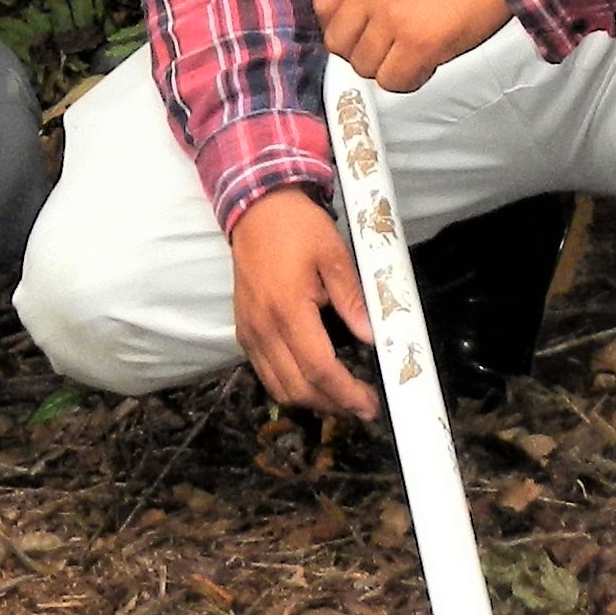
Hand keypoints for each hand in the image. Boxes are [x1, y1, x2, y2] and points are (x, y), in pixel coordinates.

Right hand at [228, 189, 380, 420]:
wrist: (256, 208)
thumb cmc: (298, 227)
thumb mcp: (335, 254)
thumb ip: (352, 298)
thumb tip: (371, 337)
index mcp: (288, 309)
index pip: (319, 368)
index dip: (346, 393)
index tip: (370, 405)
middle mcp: (263, 328)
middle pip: (297, 388)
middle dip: (332, 405)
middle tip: (361, 407)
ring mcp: (249, 331)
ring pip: (277, 387)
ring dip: (310, 401)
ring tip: (340, 399)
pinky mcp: (243, 330)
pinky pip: (264, 372)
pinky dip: (288, 386)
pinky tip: (311, 382)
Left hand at [315, 0, 514, 94]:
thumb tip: (360, 14)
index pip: (323, 8)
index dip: (340, 26)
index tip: (357, 32)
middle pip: (338, 43)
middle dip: (360, 51)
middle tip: (386, 49)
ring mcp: (393, 19)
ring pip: (365, 67)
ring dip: (387, 67)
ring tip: (411, 55)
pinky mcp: (419, 43)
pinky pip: (394, 81)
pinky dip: (409, 79)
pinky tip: (425, 65)